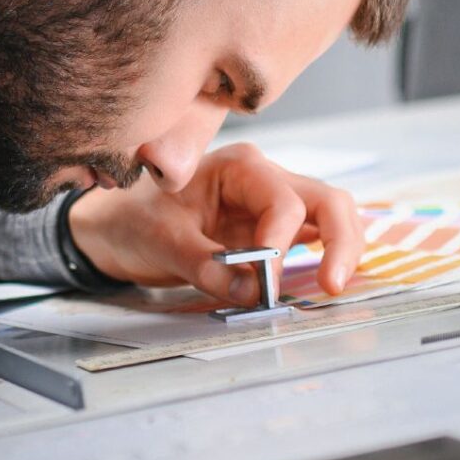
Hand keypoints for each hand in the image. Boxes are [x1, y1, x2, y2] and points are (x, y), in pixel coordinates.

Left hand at [66, 143, 364, 303]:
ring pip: (330, 217)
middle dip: (340, 241)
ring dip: (342, 249)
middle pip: (327, 200)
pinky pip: (314, 239)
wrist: (118, 226)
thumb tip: (250, 291)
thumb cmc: (135, 219)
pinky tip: (325, 282)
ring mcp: (273, 205)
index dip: (281, 245)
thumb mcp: (161, 240)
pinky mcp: (273, 232)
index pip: (282, 203)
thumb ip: (204, 264)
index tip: (266, 282)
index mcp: (239, 168)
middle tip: (333, 284)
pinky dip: (327, 258)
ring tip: (333, 285)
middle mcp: (265, 180)